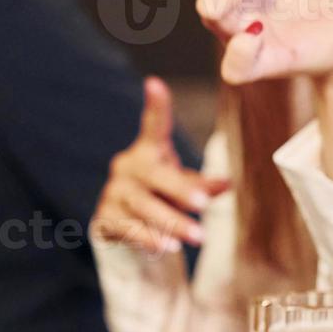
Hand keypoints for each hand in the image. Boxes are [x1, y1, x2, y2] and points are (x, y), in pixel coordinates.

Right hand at [94, 77, 229, 253]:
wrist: (123, 228)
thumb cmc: (160, 199)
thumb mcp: (183, 189)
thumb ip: (203, 186)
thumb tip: (227, 184)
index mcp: (148, 152)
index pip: (152, 126)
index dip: (155, 105)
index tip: (154, 84)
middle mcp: (127, 167)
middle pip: (153, 176)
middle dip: (180, 190)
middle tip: (204, 204)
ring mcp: (114, 192)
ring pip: (142, 205)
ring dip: (170, 222)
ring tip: (196, 236)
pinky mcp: (105, 216)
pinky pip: (126, 226)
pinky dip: (147, 238)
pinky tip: (166, 247)